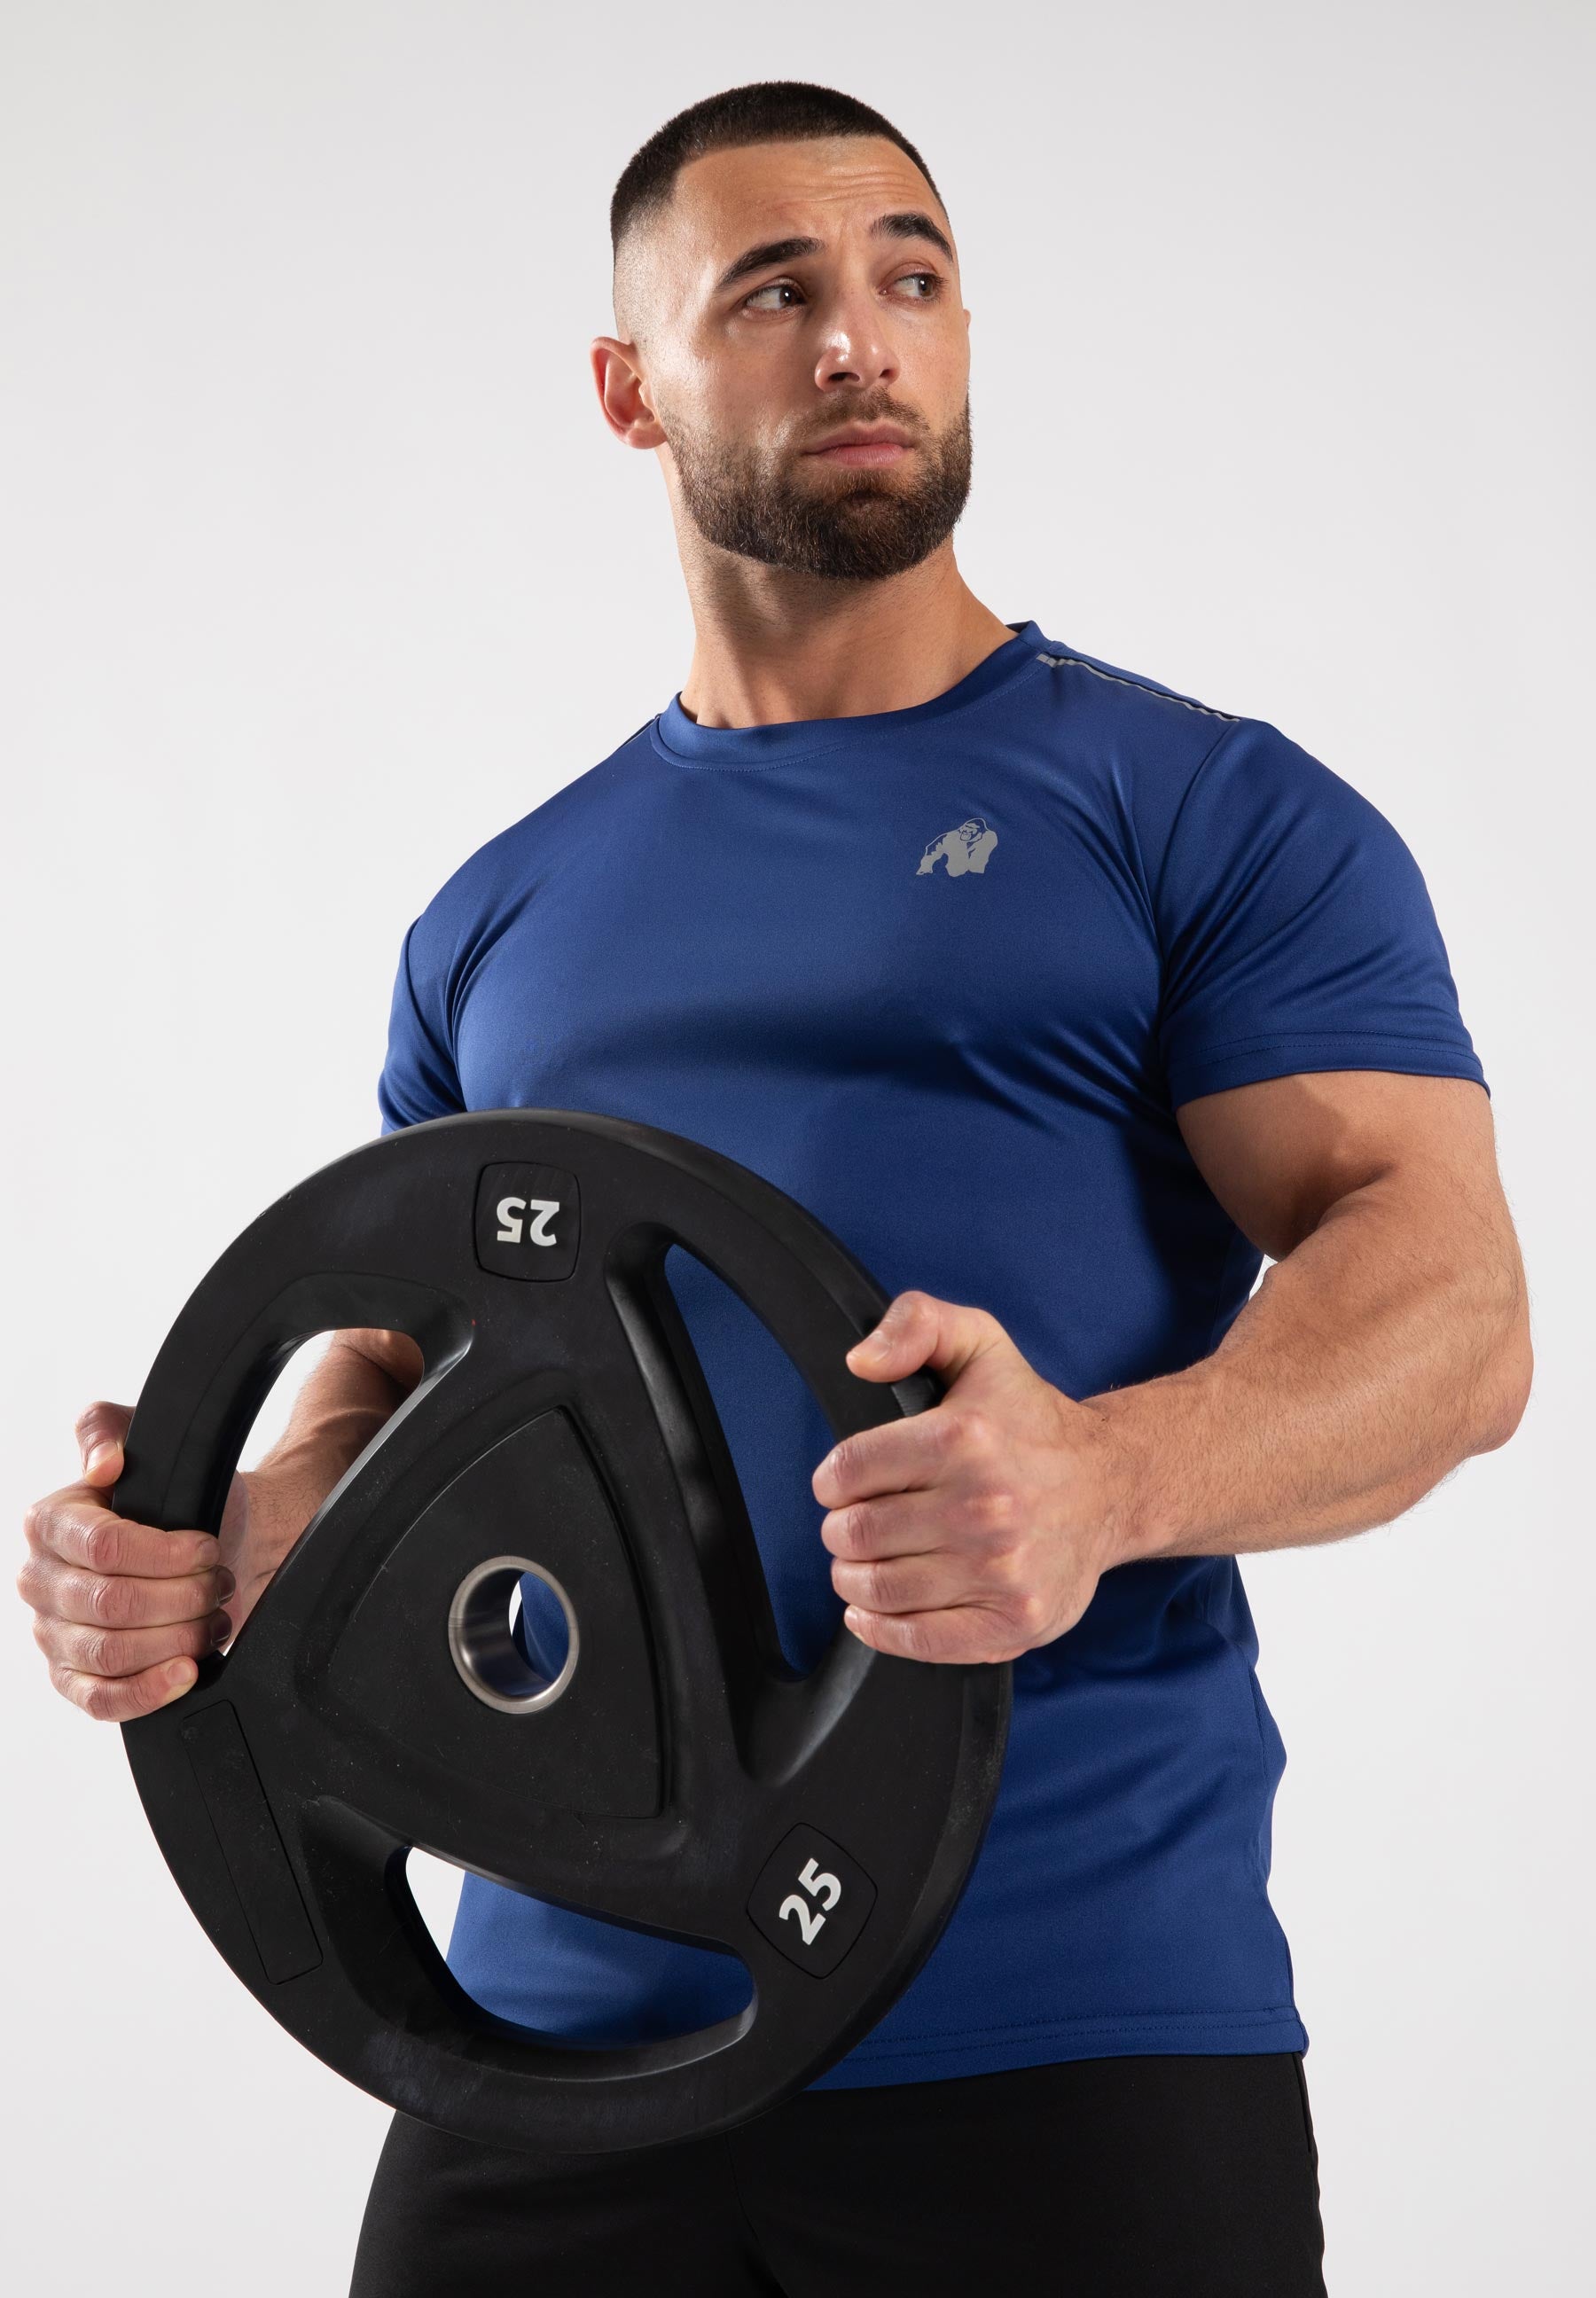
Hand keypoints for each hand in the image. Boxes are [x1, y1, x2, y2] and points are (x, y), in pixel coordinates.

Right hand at [18, 1401, 275, 1721]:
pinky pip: (100, 1700)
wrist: (215, 1544)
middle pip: (112, 1603)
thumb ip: (109, 1430)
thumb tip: (102, 1464)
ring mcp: (53, 1633)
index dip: (166, 1553)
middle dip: (181, 1596)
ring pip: (111, 1652)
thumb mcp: (150, 1445)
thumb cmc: (180, 1497)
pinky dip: (148, 1691)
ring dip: (176, 1637)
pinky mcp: (73, 1677)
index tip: (207, 1548)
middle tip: (216, 1583)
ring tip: (210, 1618)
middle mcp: (40, 1580)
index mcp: (49, 1523)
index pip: (103, 1548)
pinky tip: (185, 1672)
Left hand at [812, 1291, 1129, 1664]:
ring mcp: (1002, 1571)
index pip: (848, 1470)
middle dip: (843, 1529)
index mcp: (965, 1439)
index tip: (845, 1483)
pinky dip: (880, 1629)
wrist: (1112, 1485)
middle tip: (858, 1523)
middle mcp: (985, 1507)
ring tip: (869, 1560)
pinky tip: (876, 1608)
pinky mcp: (1014, 1621)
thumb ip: (915, 1324)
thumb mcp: (979, 1343)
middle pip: (855, 1534)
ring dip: (855, 1577)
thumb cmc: (1032, 1421)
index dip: (833, 1478)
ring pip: (877, 1588)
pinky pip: (918, 1641)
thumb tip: (861, 1362)